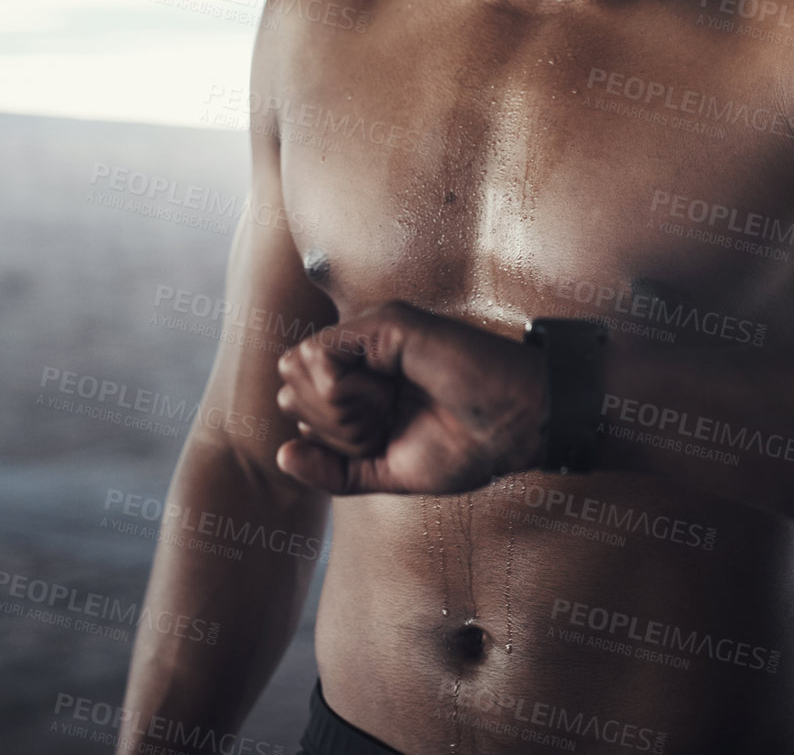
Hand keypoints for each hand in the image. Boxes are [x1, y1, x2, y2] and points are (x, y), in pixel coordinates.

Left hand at [274, 300, 546, 495]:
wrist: (511, 429)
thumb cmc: (464, 446)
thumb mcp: (383, 471)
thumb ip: (332, 469)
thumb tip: (281, 455)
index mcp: (360, 382)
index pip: (294, 403)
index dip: (325, 436)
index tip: (378, 441)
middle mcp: (361, 352)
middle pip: (289, 386)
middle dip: (327, 424)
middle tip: (383, 424)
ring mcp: (371, 333)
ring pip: (300, 368)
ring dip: (338, 409)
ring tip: (389, 408)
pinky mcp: (384, 323)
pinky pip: (322, 356)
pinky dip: (343, 391)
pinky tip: (385, 394)